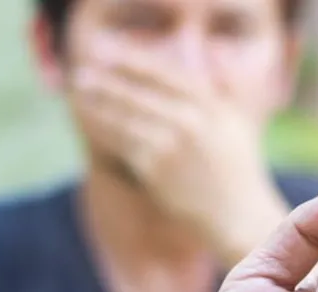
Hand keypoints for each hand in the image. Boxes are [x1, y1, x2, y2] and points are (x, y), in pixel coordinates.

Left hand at [71, 45, 287, 262]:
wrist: (236, 212)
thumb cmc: (237, 166)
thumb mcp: (241, 120)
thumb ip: (228, 86)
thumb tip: (216, 53)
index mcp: (211, 105)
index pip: (165, 74)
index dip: (133, 61)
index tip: (109, 53)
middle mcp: (192, 122)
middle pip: (138, 94)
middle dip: (106, 82)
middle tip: (80, 73)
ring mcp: (172, 146)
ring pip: (125, 119)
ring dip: (97, 105)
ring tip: (76, 95)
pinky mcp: (156, 170)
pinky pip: (122, 145)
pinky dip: (102, 131)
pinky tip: (88, 123)